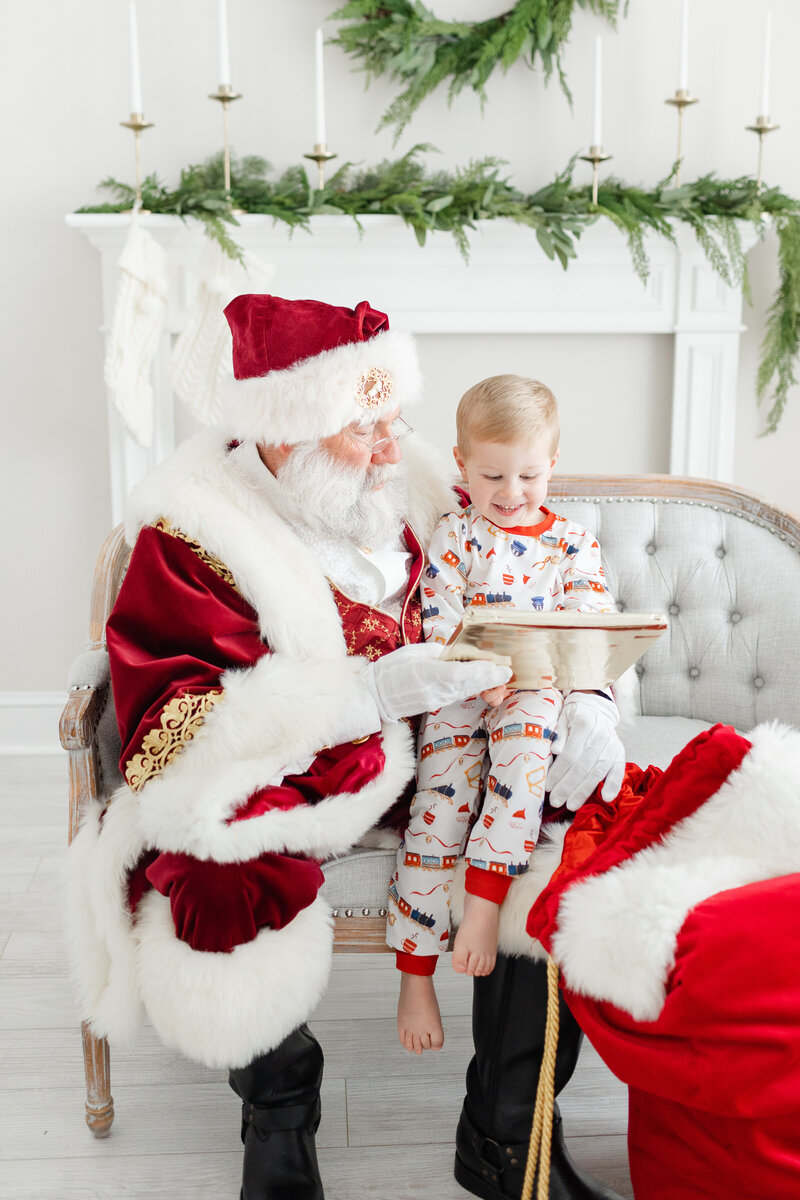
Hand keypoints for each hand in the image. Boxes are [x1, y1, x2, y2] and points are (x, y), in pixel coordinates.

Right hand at [364, 644, 511, 722]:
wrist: (375, 696)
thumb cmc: (391, 669)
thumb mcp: (414, 652)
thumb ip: (438, 653)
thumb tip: (456, 653)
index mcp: (425, 673)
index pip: (457, 674)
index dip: (478, 671)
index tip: (494, 666)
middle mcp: (433, 689)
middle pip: (467, 685)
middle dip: (489, 679)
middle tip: (507, 672)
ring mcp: (434, 700)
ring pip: (465, 691)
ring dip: (484, 685)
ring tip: (500, 677)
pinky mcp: (434, 705)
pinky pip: (457, 695)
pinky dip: (471, 689)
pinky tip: (482, 684)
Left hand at [547, 691, 624, 810]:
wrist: (595, 707)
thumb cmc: (574, 716)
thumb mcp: (562, 719)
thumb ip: (559, 735)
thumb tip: (555, 751)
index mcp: (584, 724)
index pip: (570, 754)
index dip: (559, 773)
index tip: (548, 786)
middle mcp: (600, 735)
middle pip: (583, 766)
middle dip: (568, 786)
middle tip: (555, 801)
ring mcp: (612, 745)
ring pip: (597, 772)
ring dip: (584, 791)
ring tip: (571, 805)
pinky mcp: (620, 753)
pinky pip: (618, 771)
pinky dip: (613, 785)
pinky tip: (605, 797)